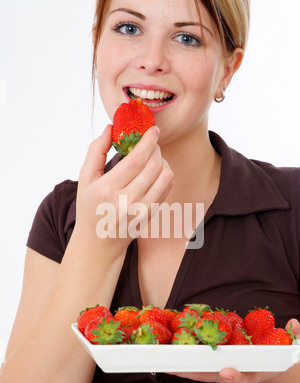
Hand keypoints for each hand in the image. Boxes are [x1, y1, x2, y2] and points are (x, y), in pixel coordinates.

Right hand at [74, 125, 173, 255]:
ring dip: (163, 160)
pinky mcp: (151, 215)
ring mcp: (142, 211)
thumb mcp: (85, 179)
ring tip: (153, 156)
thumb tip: (110, 128)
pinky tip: (155, 171)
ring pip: (165, 177)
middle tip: (151, 140)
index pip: (135, 161)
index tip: (152, 129)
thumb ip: (96, 151)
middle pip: (154, 167)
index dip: (147, 142)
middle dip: (156, 148)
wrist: (99, 243)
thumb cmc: (90, 207)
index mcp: (107, 190)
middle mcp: (127, 202)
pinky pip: (167, 188)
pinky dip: (165, 174)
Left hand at [168, 318, 299, 382]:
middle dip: (194, 373)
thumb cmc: (275, 357)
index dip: (234, 376)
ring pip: (200, 373)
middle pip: (212, 377)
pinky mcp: (212, 365)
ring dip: (183, 369)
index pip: (242, 378)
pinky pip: (197, 365)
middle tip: (177, 368)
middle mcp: (233, 375)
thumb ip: (292, 336)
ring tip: (165, 363)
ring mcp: (221, 371)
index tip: (227, 372)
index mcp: (251, 374)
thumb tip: (295, 324)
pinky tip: (170, 356)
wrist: (267, 365)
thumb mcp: (289, 348)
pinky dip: (184, 362)